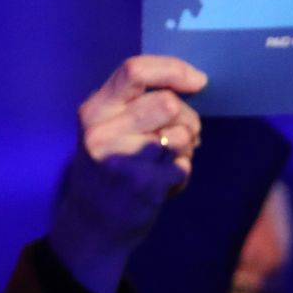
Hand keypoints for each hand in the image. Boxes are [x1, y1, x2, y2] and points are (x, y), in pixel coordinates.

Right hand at [47, 56, 207, 292]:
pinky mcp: (143, 184)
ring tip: (167, 161)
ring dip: (186, 148)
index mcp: (94, 110)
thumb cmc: (110, 168)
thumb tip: (193, 82)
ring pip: (182, 134)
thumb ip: (138, 103)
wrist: (93, 223)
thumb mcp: (109, 128)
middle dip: (188, 118)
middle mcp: (102, 131)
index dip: (173, 70)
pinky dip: (182, 173)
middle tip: (184, 136)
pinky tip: (163, 183)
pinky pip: (184, 165)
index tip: (199, 81)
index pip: (135, 71)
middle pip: (168, 103)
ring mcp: (122, 159)